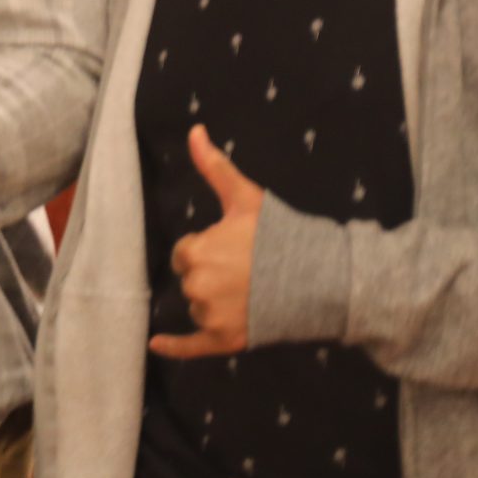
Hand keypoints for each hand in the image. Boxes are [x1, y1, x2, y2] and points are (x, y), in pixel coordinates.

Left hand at [148, 126, 264, 359]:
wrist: (321, 279)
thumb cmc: (280, 235)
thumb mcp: (245, 198)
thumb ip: (214, 167)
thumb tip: (194, 130)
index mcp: (196, 252)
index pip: (186, 252)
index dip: (207, 249)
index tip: (234, 249)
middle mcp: (197, 286)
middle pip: (191, 280)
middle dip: (211, 275)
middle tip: (246, 270)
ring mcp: (211, 316)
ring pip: (199, 307)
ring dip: (214, 302)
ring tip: (250, 292)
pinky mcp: (225, 340)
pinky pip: (190, 346)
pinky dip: (174, 347)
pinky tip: (156, 345)